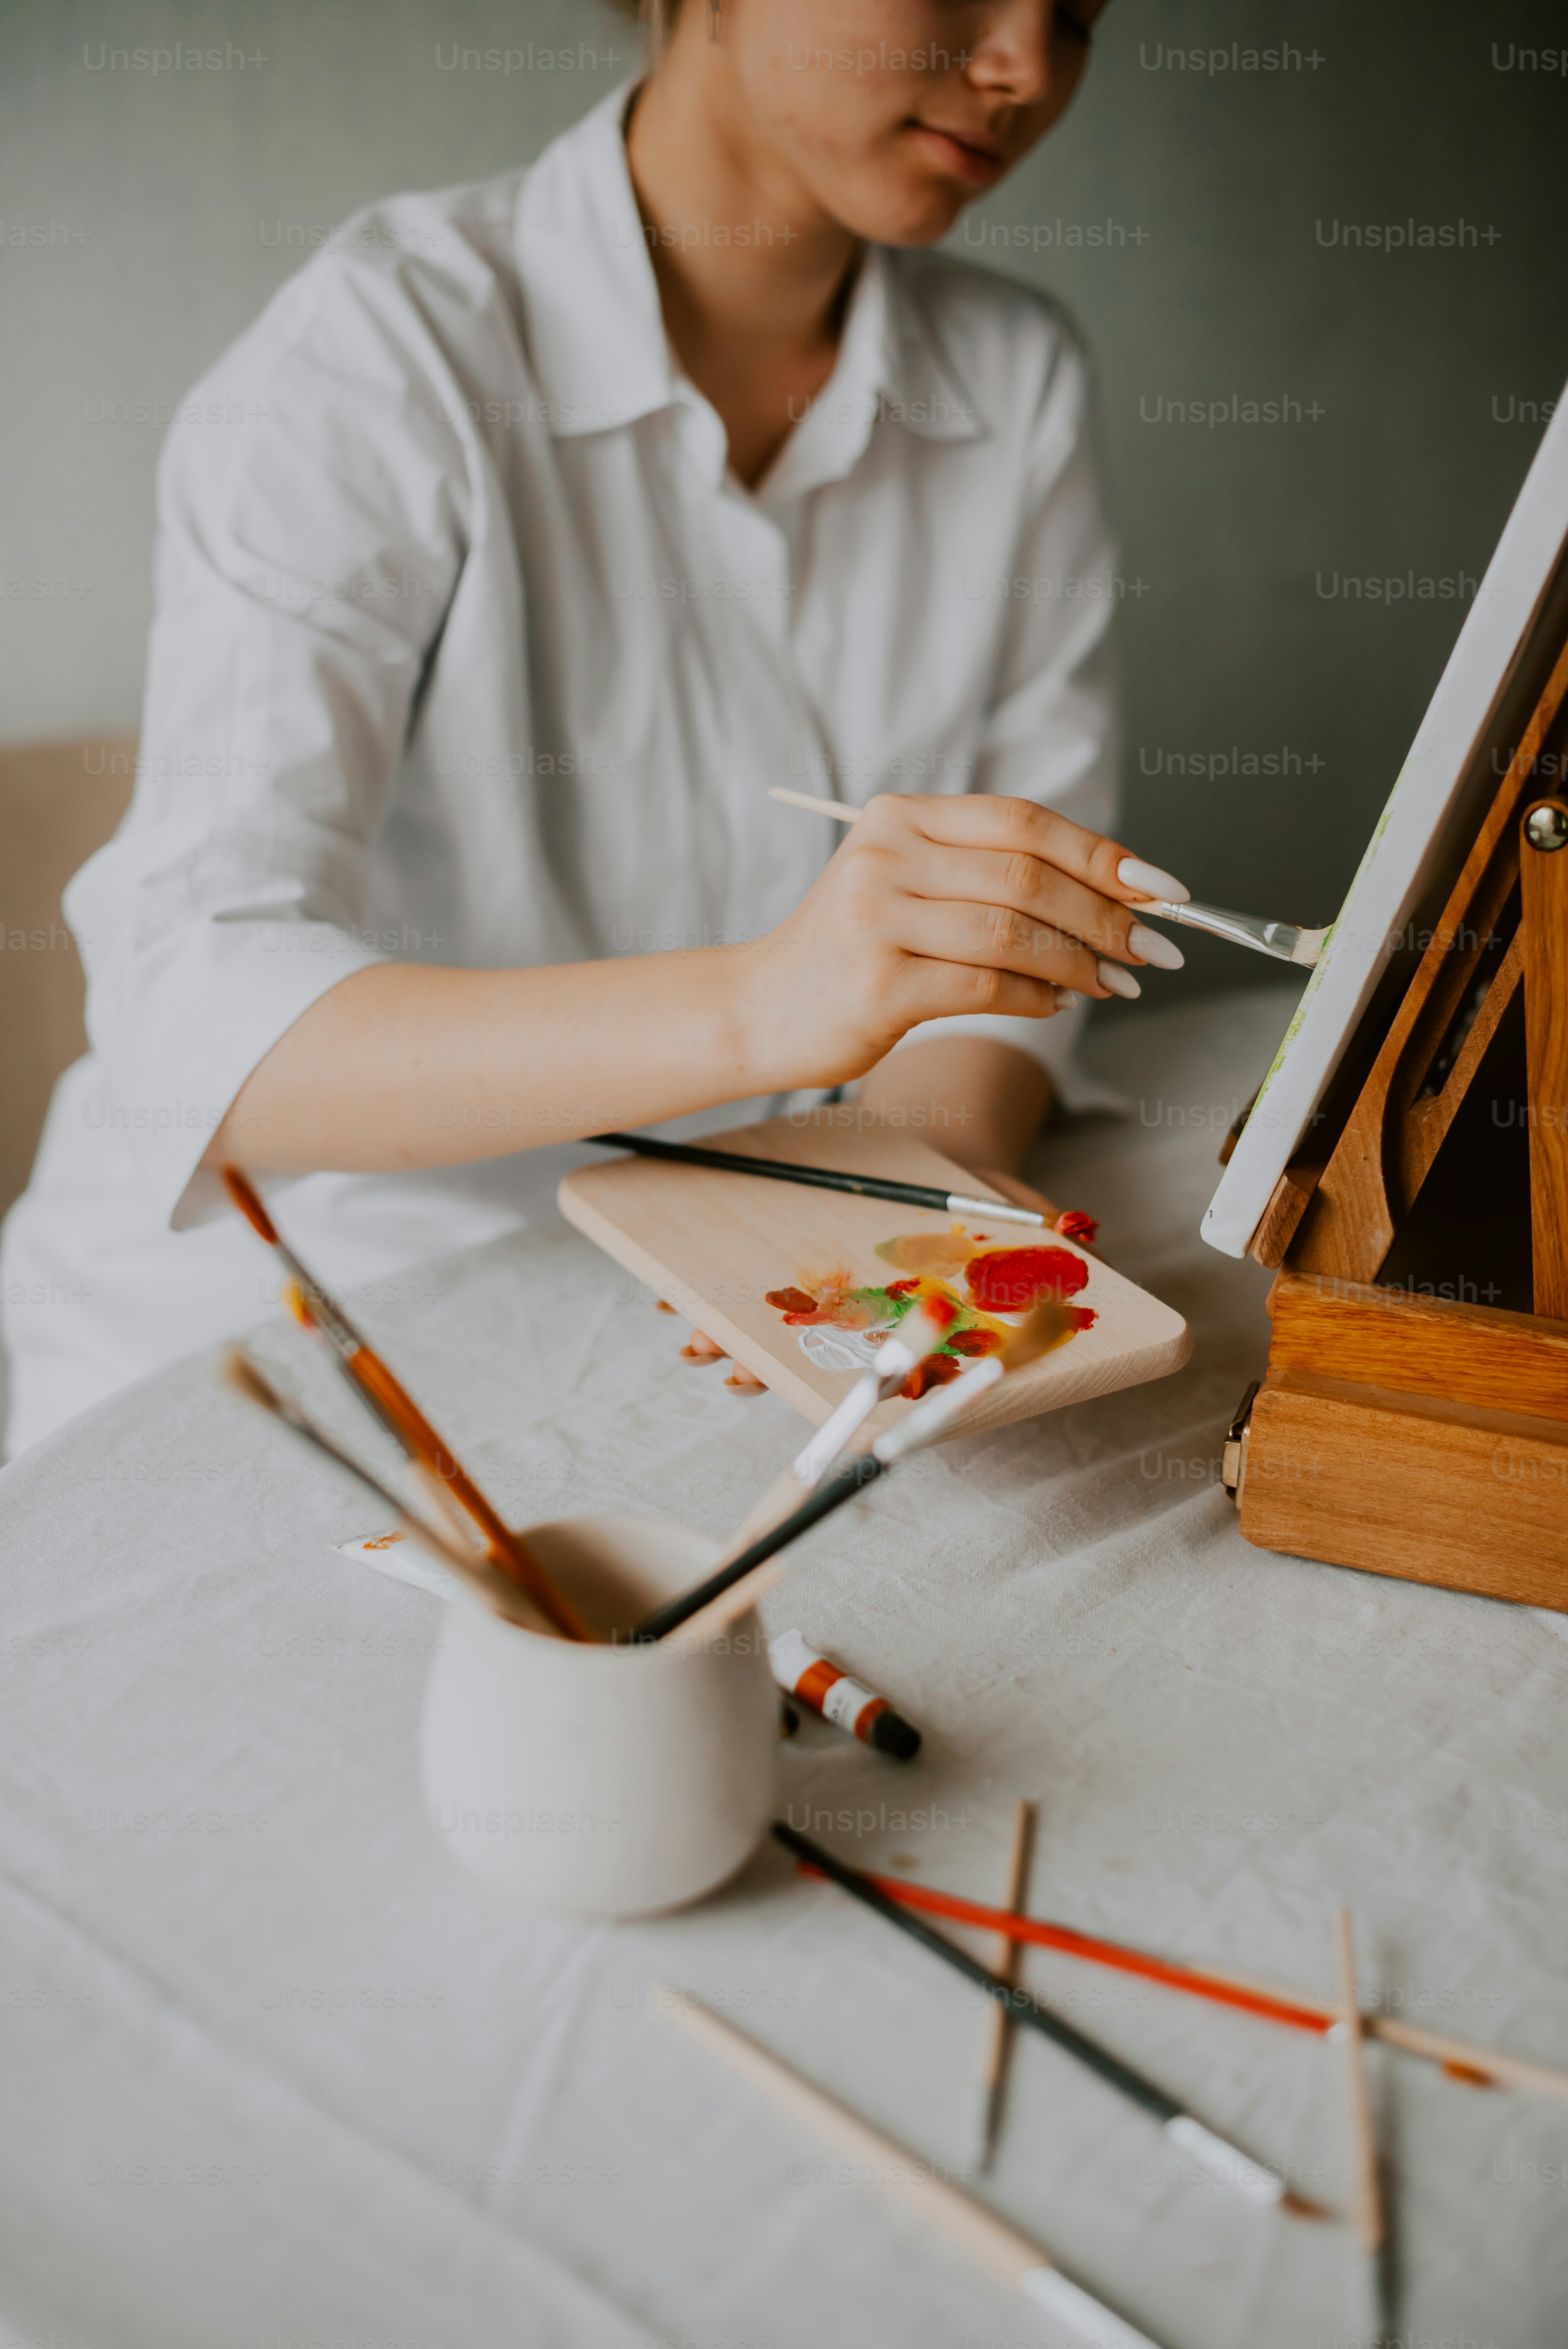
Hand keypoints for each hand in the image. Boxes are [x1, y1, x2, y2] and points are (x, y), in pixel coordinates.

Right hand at [735, 794, 1183, 1092]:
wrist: (761, 1008)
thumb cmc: (851, 949)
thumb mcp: (909, 883)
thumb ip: (988, 873)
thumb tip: (1114, 896)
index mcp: (900, 816)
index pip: (1023, 820)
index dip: (1101, 853)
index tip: (1161, 887)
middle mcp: (886, 856)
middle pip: (1028, 876)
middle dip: (1105, 916)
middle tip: (1149, 950)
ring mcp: (877, 919)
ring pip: (1014, 933)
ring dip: (1079, 962)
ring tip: (1109, 982)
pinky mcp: (878, 984)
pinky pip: (986, 985)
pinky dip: (1034, 997)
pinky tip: (1053, 1003)